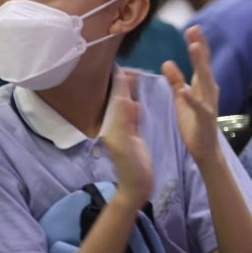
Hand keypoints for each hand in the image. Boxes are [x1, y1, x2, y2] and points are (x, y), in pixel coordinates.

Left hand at [99, 69, 153, 206]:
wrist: (137, 186)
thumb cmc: (131, 166)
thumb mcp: (125, 142)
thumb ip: (124, 120)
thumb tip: (122, 96)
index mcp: (112, 124)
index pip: (115, 97)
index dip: (119, 82)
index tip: (124, 66)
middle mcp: (116, 123)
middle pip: (120, 98)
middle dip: (125, 83)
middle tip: (136, 69)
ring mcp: (125, 128)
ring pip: (126, 104)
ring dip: (131, 91)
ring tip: (138, 76)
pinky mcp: (134, 134)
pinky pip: (133, 114)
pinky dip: (136, 103)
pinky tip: (139, 97)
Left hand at [162, 26, 221, 163]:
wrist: (205, 148)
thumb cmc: (194, 122)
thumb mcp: (181, 97)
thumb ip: (176, 80)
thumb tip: (167, 62)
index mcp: (203, 85)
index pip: (201, 61)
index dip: (197, 44)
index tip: (192, 28)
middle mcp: (209, 90)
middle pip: (204, 64)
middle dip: (200, 46)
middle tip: (195, 29)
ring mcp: (208, 103)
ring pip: (205, 80)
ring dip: (199, 63)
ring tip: (194, 47)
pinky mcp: (204, 118)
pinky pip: (198, 106)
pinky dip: (192, 98)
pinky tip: (184, 90)